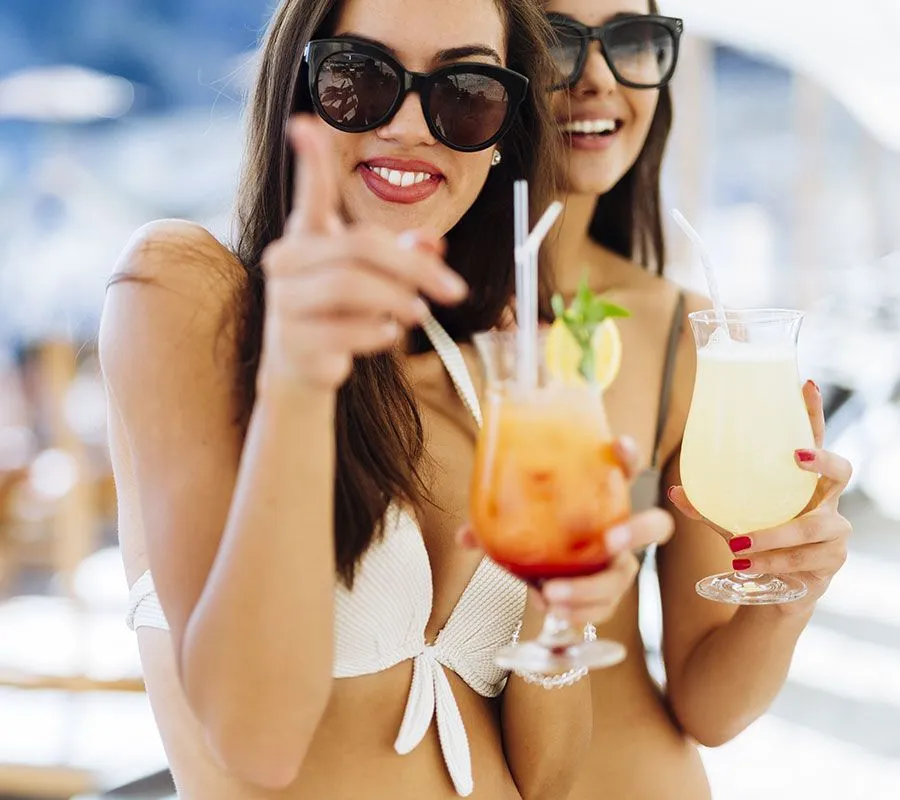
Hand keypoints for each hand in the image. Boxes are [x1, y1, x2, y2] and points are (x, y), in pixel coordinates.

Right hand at [260, 115, 467, 390]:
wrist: (302, 365)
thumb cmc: (341, 312)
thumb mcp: (374, 279)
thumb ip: (404, 257)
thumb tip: (434, 243)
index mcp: (306, 237)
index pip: (310, 194)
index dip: (310, 161)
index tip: (305, 124)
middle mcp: (285, 262)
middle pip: (359, 247)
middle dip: (416, 269)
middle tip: (454, 290)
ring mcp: (283, 302)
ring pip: (351, 287)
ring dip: (398, 301)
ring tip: (418, 313)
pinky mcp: (293, 342)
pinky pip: (347, 331)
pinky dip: (379, 333)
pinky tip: (387, 335)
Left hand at [459, 437, 675, 625]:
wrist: (545, 566)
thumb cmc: (540, 527)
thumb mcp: (517, 517)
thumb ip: (493, 522)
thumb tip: (465, 536)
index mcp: (603, 494)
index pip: (626, 467)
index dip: (628, 454)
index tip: (617, 444)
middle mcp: (620, 527)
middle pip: (654, 526)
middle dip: (638, 531)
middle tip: (609, 540)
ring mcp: (619, 562)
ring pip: (624, 576)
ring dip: (591, 588)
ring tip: (552, 594)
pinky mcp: (608, 592)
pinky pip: (604, 606)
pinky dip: (578, 611)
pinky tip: (551, 611)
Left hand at [668, 380, 852, 608]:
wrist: (775, 595)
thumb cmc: (758, 545)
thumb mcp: (729, 520)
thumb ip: (706, 505)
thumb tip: (673, 489)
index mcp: (803, 484)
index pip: (814, 440)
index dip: (814, 413)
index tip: (806, 386)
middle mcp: (827, 502)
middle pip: (841, 472)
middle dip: (821, 462)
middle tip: (794, 457)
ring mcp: (834, 533)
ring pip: (815, 527)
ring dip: (776, 536)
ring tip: (739, 546)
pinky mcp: (831, 563)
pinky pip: (805, 560)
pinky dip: (772, 563)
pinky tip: (748, 566)